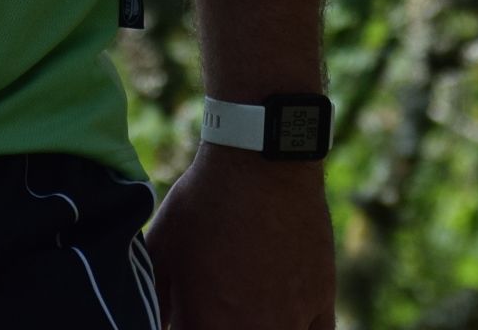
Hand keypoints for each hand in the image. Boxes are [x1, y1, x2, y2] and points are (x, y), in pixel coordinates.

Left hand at [144, 141, 334, 328]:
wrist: (260, 164)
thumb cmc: (204, 203)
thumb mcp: (162, 249)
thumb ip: (156, 299)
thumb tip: (157, 322)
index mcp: (206, 324)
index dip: (186, 324)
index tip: (185, 311)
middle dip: (217, 323)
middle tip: (216, 300)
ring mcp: (291, 321)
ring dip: (257, 326)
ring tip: (245, 302)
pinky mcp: (321, 304)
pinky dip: (296, 329)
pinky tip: (282, 316)